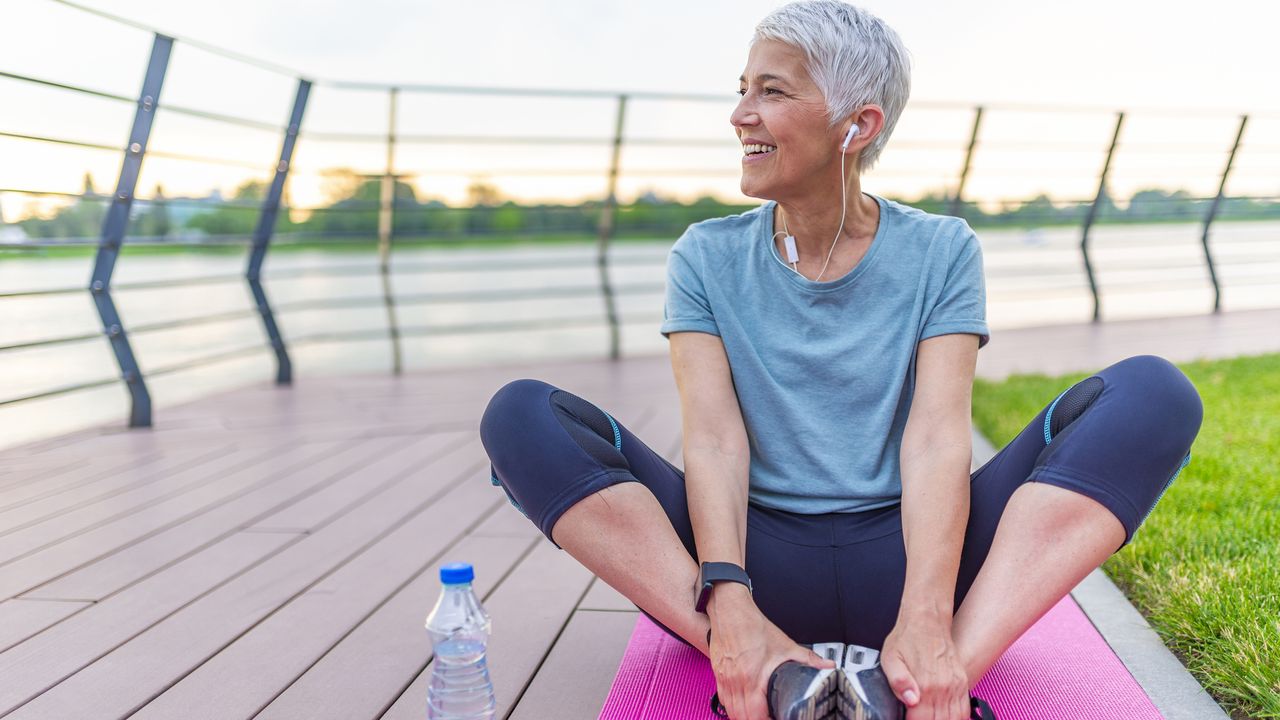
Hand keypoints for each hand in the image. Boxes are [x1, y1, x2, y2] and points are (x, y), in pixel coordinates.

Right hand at [707, 585, 834, 719]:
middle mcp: (736, 682)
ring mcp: (725, 680)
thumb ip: (808, 659)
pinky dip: (732, 707)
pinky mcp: (718, 675)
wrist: (730, 612)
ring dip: (743, 717)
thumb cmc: (753, 627)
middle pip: (741, 718)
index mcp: (752, 678)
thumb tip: (827, 666)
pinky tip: (742, 705)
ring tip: (757, 715)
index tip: (776, 718)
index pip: (756, 716)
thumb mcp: (785, 644)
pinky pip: (722, 700)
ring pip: (731, 712)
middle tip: (768, 717)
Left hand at [880, 614, 970, 719]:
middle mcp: (943, 688)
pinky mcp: (962, 682)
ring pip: (955, 718)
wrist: (927, 619)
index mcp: (924, 685)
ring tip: (931, 719)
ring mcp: (956, 685)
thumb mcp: (890, 658)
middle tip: (918, 718)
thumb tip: (910, 701)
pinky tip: (947, 718)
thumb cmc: (906, 638)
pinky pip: (965, 709)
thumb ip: (898, 681)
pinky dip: (958, 718)